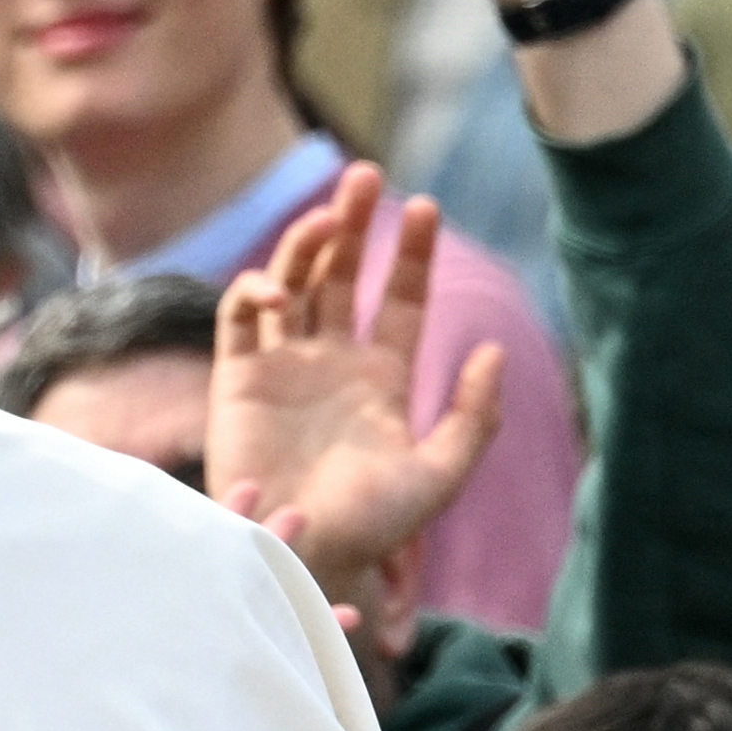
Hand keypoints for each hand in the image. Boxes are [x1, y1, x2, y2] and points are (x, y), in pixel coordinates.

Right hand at [208, 164, 501, 598]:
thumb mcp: (439, 476)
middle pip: (344, 275)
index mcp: (383, 379)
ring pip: (292, 282)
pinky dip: (254, 290)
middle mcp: (332, 362)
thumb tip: (494, 351)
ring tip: (325, 216)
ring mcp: (283, 366)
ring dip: (306, 243)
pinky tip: (279, 288)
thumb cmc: (371, 527)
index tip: (425, 208)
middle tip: (365, 176)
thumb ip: (473, 417)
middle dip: (353, 225)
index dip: (413, 253)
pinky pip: (240, 317)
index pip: (402, 299)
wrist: (301, 554)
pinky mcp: (237, 378)